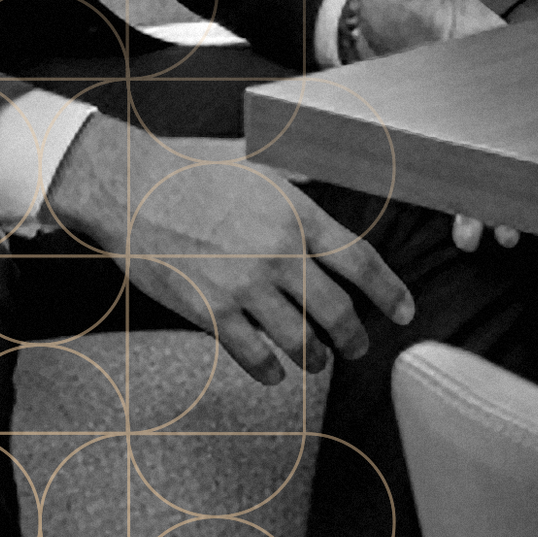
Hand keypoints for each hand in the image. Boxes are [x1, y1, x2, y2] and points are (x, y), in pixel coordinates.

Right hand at [44, 117, 412, 386]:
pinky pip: (257, 358)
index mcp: (294, 211)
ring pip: (301, 343)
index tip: (405, 310)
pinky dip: (273, 370)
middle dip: (354, 337)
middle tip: (358, 346)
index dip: (389, 291)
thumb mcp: (255, 165)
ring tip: (317, 359)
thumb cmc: (191, 172)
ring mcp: (244, 286)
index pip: (359, 259)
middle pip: (338, 312)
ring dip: (316, 358)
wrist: (132, 189)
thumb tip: (327, 184)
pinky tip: (276, 369)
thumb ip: (296, 185)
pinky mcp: (211, 314)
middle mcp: (277, 251)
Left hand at [350, 0, 521, 254]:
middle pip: (511, 144)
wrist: (372, 15)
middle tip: (511, 222)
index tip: (537, 158)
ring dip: (489, 202)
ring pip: (486, 165)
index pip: (524, 95)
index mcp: (493, 53)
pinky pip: (455, 168)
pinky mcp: (438, 130)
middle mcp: (486, 93)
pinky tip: (465, 230)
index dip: (534, 130)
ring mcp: (464, 116)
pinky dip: (461, 197)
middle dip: (514, 184)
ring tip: (488, 235)